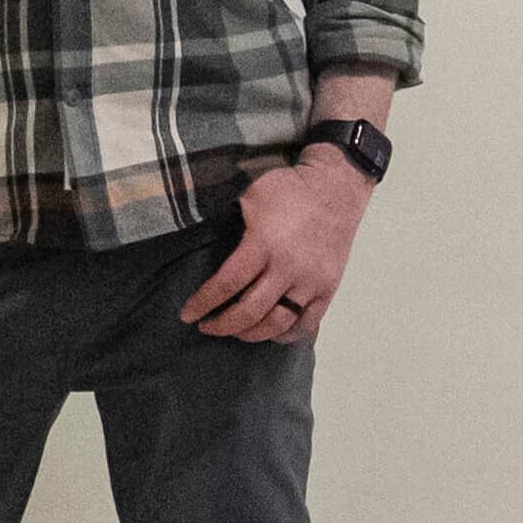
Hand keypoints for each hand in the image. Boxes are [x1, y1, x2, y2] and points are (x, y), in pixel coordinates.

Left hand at [180, 149, 371, 343]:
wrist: (335, 188)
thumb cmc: (288, 190)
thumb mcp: (250, 197)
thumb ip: (229, 224)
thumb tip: (199, 242)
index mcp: (265, 243)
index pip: (227, 284)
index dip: (203, 303)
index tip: (187, 314)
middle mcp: (288, 267)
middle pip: (250, 312)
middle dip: (221, 325)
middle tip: (206, 327)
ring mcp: (311, 281)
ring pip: (277, 324)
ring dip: (251, 334)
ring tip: (236, 331)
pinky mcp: (328, 288)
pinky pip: (306, 324)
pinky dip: (286, 334)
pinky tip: (270, 332)